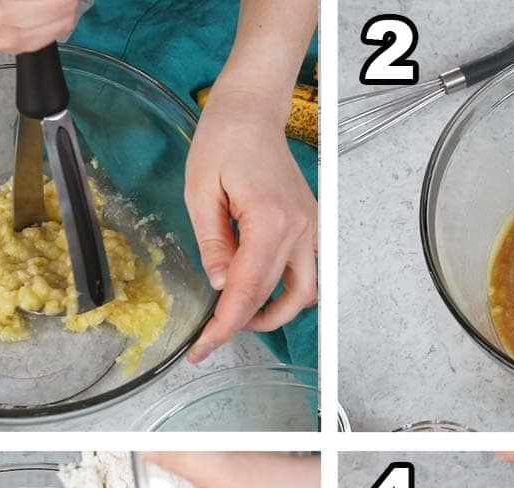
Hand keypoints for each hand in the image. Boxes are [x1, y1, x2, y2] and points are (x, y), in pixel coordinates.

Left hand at [184, 87, 317, 362]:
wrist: (252, 112)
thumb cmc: (223, 142)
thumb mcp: (200, 193)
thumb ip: (214, 244)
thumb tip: (221, 286)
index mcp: (269, 220)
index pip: (248, 290)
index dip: (224, 326)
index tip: (203, 349)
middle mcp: (300, 229)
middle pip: (276, 298)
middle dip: (242, 325)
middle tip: (212, 337)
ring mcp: (312, 228)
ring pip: (306, 293)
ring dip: (276, 313)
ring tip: (241, 318)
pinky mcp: (313, 226)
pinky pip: (310, 272)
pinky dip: (289, 292)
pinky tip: (262, 294)